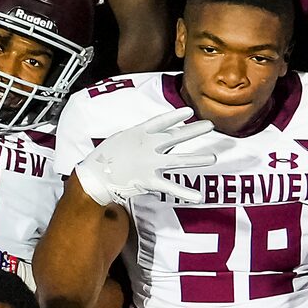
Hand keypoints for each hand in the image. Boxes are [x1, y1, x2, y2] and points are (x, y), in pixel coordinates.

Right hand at [73, 106, 216, 208]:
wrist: (94, 177)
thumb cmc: (105, 157)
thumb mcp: (121, 139)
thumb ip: (139, 137)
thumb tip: (150, 135)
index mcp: (138, 133)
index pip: (161, 121)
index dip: (176, 116)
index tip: (189, 111)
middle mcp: (148, 146)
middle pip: (176, 137)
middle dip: (194, 131)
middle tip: (210, 126)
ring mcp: (150, 164)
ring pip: (179, 160)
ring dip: (197, 159)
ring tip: (213, 158)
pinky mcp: (149, 180)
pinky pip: (170, 187)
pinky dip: (185, 193)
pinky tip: (199, 196)